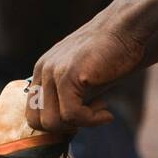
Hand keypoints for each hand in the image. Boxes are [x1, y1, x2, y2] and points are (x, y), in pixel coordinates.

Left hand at [26, 18, 144, 130]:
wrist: (124, 29)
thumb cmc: (109, 53)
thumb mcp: (82, 75)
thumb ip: (68, 95)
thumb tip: (64, 128)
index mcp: (42, 70)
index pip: (32, 113)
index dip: (57, 126)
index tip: (81, 120)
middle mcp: (42, 71)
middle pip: (38, 122)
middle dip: (65, 129)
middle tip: (90, 118)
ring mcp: (53, 72)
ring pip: (53, 122)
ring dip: (80, 124)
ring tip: (102, 110)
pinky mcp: (68, 75)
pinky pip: (71, 114)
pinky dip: (91, 120)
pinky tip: (107, 112)